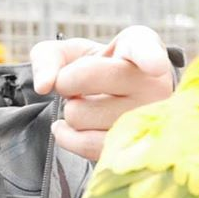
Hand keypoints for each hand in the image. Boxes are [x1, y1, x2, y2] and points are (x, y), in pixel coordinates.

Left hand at [30, 26, 172, 160]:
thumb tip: (44, 85)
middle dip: (66, 81)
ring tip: (88, 107)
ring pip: (80, 115)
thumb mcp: (69, 52)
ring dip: (72, 112)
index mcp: (140, 46)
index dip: (150, 58)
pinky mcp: (137, 151)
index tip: (153, 65)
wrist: (112, 103)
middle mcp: (154, 83)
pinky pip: (87, 146)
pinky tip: (72, 128)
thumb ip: (48, 56)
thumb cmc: (93, 71)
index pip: (147, 50)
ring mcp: (151, 121)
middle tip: (79, 86)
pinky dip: (68, 137)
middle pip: (87, 76)